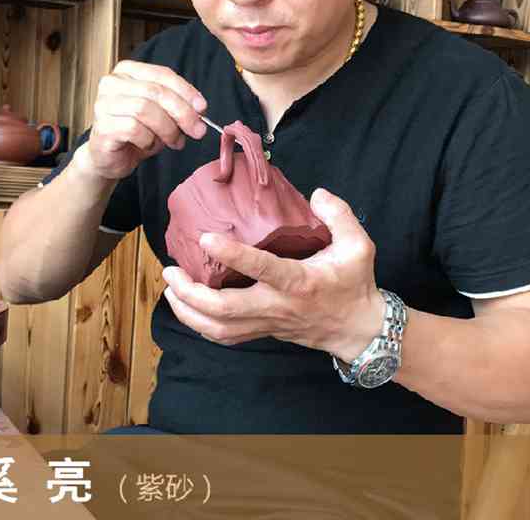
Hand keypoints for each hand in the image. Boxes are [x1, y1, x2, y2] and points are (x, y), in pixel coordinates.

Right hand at [80, 62, 207, 179]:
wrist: (111, 158)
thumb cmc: (137, 133)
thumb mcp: (162, 113)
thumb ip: (177, 105)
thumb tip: (199, 109)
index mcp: (128, 71)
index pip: (163, 74)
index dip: (186, 91)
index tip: (202, 108)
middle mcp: (112, 83)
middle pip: (156, 92)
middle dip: (182, 112)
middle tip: (197, 130)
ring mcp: (104, 104)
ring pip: (145, 109)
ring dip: (168, 129)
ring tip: (174, 141)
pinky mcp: (103, 127)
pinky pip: (134, 129)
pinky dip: (149, 140)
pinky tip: (150, 145)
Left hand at [161, 188, 386, 361]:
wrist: (359, 330)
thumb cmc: (355, 284)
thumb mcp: (359, 245)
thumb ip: (339, 215)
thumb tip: (317, 193)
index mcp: (298, 281)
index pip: (261, 268)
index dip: (231, 255)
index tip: (206, 238)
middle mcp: (277, 305)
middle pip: (224, 310)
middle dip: (191, 292)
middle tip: (170, 270)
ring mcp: (267, 322)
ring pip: (218, 328)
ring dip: (188, 311)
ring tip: (170, 287)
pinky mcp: (263, 331)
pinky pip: (225, 336)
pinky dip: (200, 324)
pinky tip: (186, 307)